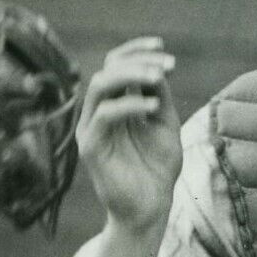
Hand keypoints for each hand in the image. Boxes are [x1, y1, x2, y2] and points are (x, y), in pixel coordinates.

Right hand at [76, 36, 182, 236]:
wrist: (150, 209)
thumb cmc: (158, 169)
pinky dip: (129, 105)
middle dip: (137, 62)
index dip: (136, 51)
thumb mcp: (164, 125)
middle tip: (167, 66)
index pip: (116, 65)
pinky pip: (104, 115)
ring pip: (100, 86)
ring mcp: (91, 129)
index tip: (162, 47)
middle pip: (107, 70)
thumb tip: (157, 66)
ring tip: (158, 78)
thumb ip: (159, 96)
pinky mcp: (90, 147)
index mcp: (115, 105)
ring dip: (130, 76)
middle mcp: (98, 113)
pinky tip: (153, 106)